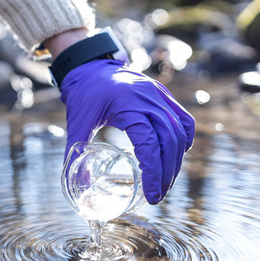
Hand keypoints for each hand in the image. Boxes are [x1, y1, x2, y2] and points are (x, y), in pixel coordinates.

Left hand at [60, 59, 194, 203]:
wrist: (90, 64)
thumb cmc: (83, 93)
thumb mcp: (76, 123)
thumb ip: (76, 152)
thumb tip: (82, 185)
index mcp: (127, 105)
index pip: (149, 143)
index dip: (153, 171)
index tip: (151, 195)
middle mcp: (149, 98)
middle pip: (169, 141)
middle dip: (166, 173)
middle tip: (158, 196)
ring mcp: (159, 95)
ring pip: (179, 132)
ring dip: (175, 161)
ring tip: (165, 183)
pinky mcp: (163, 95)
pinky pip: (183, 119)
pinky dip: (183, 139)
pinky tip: (176, 156)